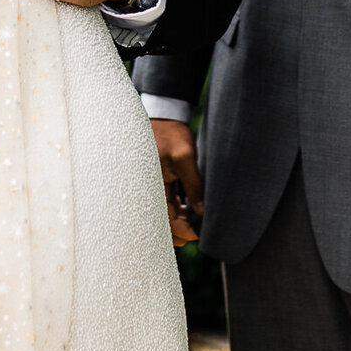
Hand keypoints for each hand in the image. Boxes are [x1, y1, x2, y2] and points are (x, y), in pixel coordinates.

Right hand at [152, 118, 203, 247]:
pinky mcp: (160, 179)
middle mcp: (150, 187)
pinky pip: (166, 200)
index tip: (196, 234)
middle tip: (194, 235)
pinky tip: (186, 211)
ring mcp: (154, 183)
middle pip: (160, 219)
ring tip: (193, 226)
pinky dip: (176, 209)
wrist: (165, 116)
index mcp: (152, 184)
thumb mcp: (185, 157)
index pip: (163, 218)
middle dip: (176, 232)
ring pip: (163, 211)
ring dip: (177, 221)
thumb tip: (200, 211)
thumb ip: (193, 184)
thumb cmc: (171, 133)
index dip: (180, 230)